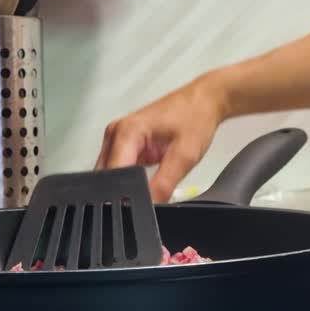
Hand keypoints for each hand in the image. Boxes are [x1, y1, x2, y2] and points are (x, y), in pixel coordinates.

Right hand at [95, 79, 227, 201]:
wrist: (204, 100)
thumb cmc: (195, 119)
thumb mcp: (185, 156)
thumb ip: (164, 184)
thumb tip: (150, 207)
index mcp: (126, 132)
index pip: (112, 175)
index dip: (121, 195)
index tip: (134, 210)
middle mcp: (115, 134)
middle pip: (105, 176)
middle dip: (120, 194)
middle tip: (140, 205)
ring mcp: (117, 138)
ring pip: (109, 175)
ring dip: (123, 188)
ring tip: (143, 195)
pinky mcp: (124, 144)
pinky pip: (118, 169)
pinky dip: (128, 181)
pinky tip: (142, 186)